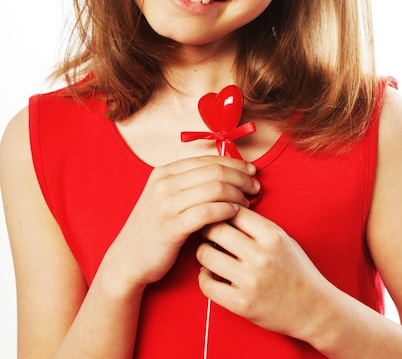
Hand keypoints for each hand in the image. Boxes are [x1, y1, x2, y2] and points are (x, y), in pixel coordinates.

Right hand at [103, 155, 258, 290]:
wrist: (128, 259)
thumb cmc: (154, 228)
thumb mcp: (165, 197)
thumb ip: (190, 183)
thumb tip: (226, 172)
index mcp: (164, 171)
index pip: (208, 159)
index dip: (234, 163)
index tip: (251, 171)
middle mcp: (164, 183)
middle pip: (215, 171)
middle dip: (241, 177)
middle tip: (256, 187)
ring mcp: (166, 204)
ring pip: (214, 189)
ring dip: (237, 194)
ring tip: (248, 203)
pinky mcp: (171, 227)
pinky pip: (208, 212)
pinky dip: (227, 210)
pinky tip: (236, 215)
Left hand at [196, 207, 329, 340]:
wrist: (314, 309)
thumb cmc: (296, 270)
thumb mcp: (283, 239)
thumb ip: (257, 226)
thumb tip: (225, 210)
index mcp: (271, 235)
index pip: (233, 211)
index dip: (221, 210)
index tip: (217, 215)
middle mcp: (260, 255)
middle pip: (215, 229)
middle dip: (206, 228)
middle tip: (205, 232)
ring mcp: (250, 280)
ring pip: (206, 255)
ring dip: (202, 252)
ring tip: (208, 253)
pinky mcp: (242, 304)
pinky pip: (207, 284)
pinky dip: (204, 277)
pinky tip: (211, 274)